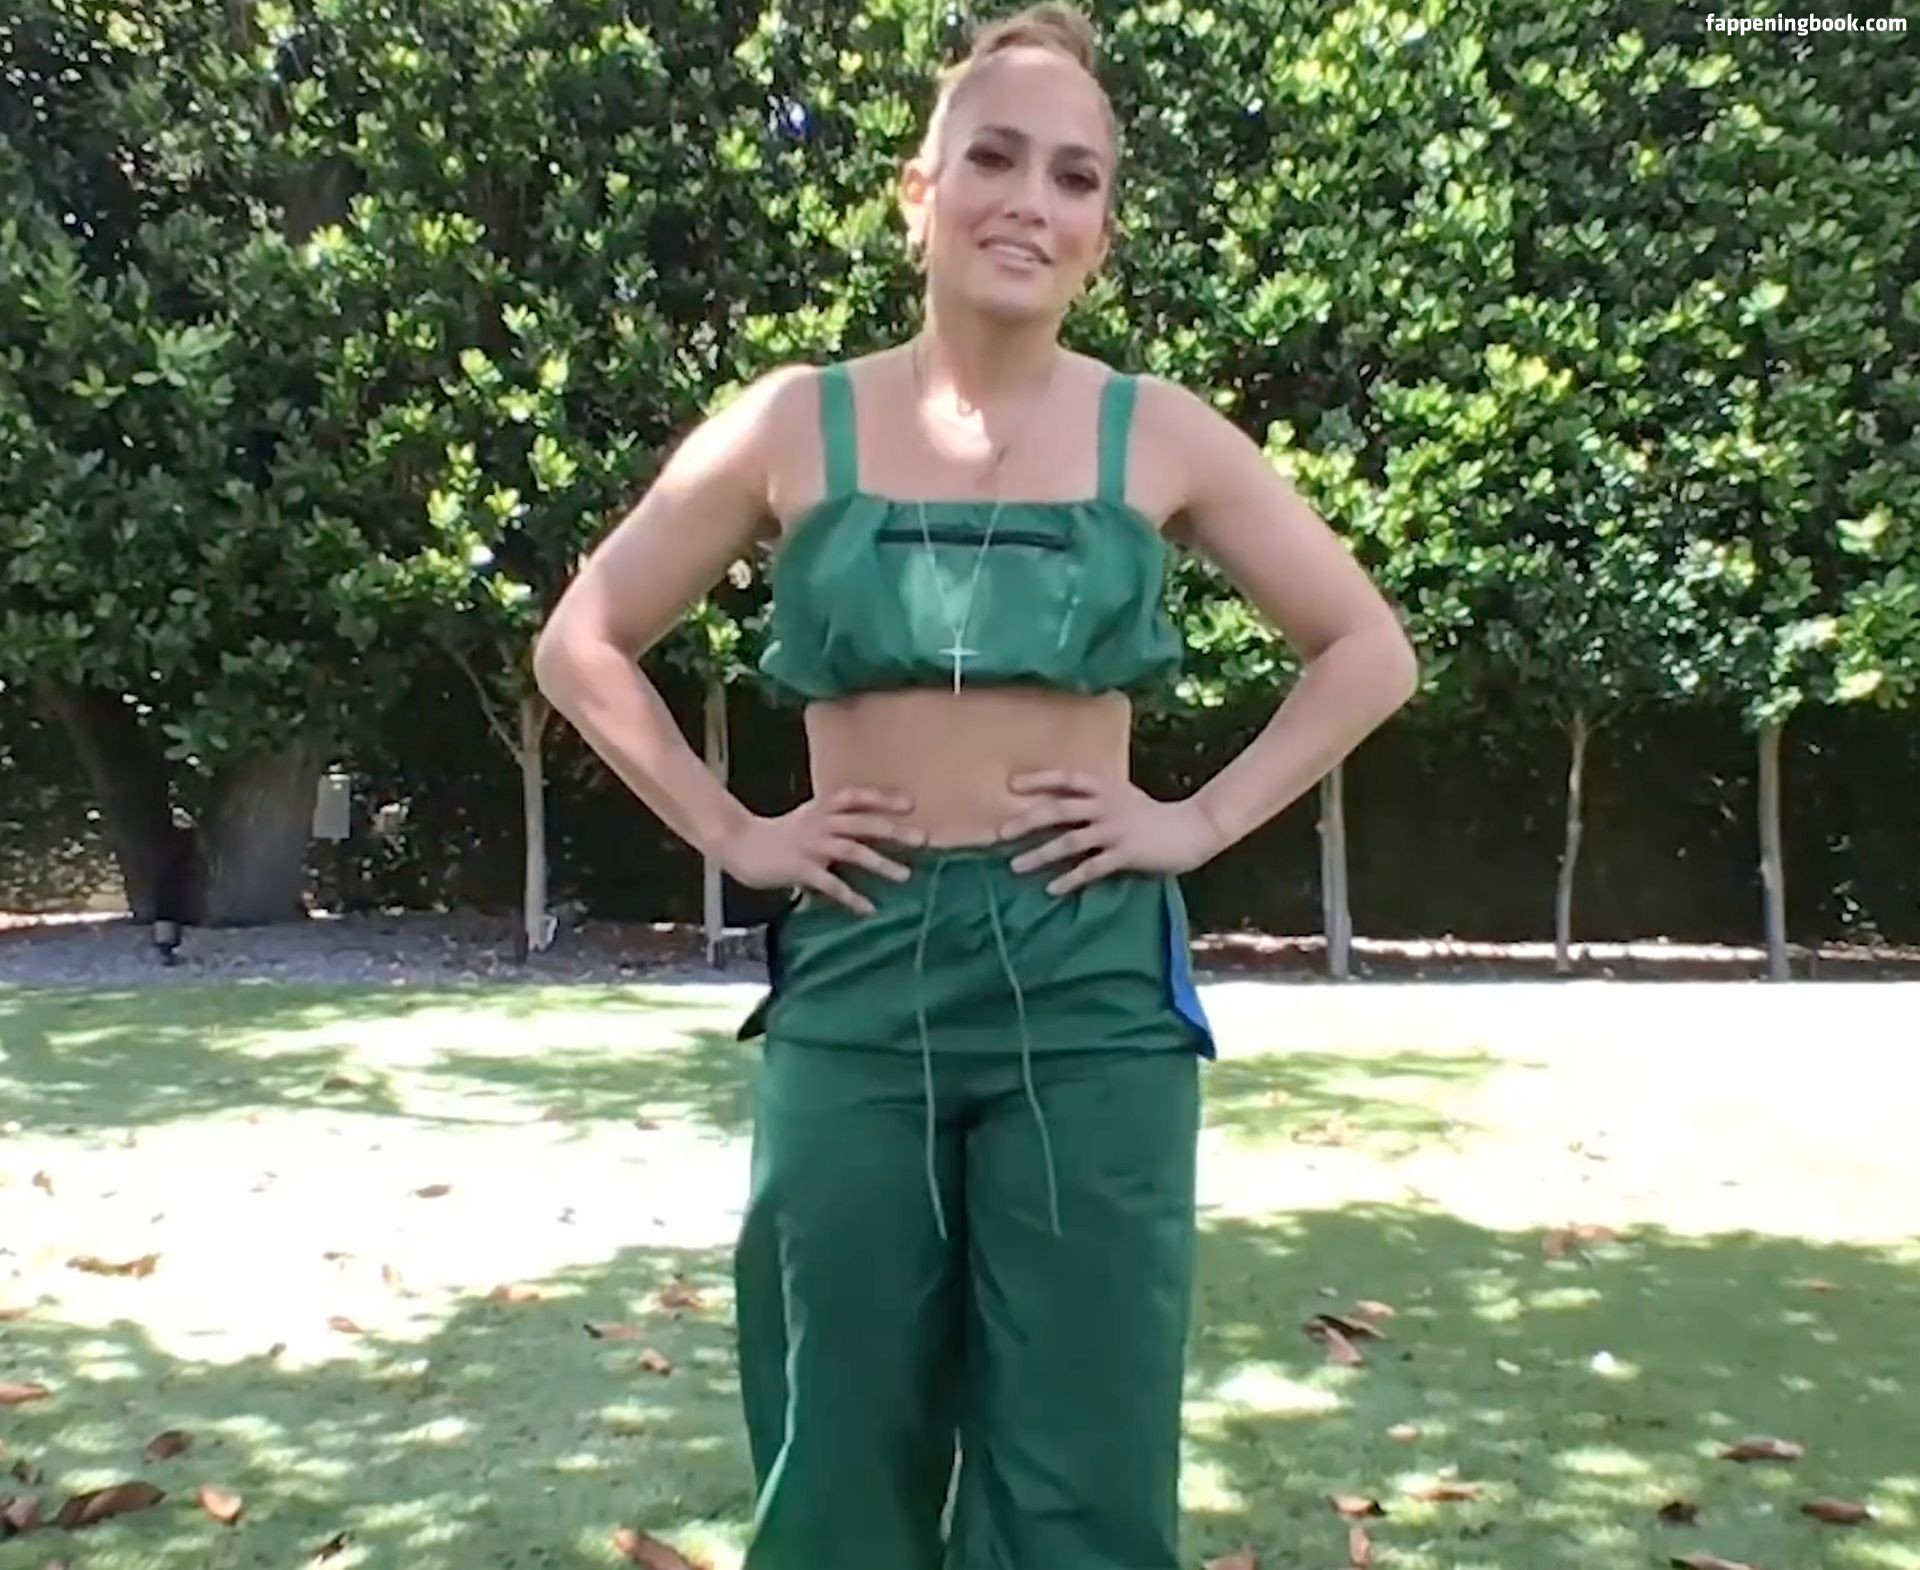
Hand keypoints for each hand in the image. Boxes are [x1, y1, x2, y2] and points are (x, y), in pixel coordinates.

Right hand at [721, 787, 924, 915]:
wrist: (740, 845)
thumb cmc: (779, 835)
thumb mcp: (809, 818)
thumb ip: (836, 820)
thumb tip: (871, 829)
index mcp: (822, 809)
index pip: (856, 797)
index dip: (882, 798)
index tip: (911, 804)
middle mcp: (819, 823)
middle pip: (862, 823)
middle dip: (894, 830)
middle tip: (924, 839)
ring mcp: (810, 845)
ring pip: (852, 851)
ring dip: (881, 864)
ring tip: (906, 876)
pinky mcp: (800, 868)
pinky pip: (831, 883)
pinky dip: (851, 896)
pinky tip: (868, 908)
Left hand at [998, 771, 1222, 895]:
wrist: (1191, 828)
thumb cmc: (1153, 815)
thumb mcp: (1123, 797)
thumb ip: (1096, 798)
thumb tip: (1061, 804)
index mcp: (1105, 788)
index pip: (1066, 778)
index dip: (1039, 780)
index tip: (1011, 785)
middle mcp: (1106, 806)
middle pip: (1059, 809)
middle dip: (1027, 821)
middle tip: (1000, 833)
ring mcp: (1115, 830)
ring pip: (1069, 841)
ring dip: (1040, 854)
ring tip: (1016, 867)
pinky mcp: (1125, 854)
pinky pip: (1091, 868)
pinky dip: (1069, 879)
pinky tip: (1052, 889)